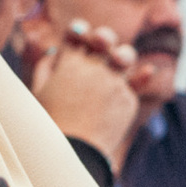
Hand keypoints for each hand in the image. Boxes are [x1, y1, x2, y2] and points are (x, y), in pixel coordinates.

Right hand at [30, 20, 140, 163]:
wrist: (73, 155)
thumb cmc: (49, 126)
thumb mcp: (37, 92)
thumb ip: (45, 67)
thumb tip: (54, 52)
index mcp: (69, 62)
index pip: (77, 32)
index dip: (78, 31)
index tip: (78, 35)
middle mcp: (94, 67)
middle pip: (104, 38)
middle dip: (103, 38)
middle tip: (101, 45)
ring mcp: (114, 82)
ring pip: (125, 56)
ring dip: (123, 56)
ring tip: (118, 62)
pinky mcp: (128, 100)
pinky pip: (135, 85)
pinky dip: (139, 79)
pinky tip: (147, 71)